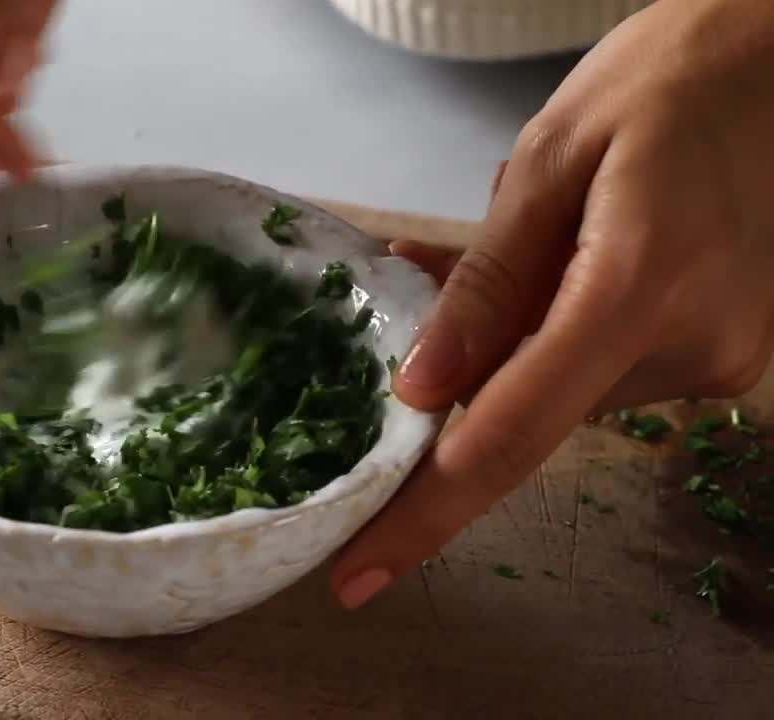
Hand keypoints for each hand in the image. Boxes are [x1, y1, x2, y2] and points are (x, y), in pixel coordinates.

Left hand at [331, 0, 773, 607]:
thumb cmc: (669, 82)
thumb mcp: (550, 161)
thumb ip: (487, 283)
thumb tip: (418, 393)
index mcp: (637, 291)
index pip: (508, 438)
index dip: (424, 515)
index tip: (354, 575)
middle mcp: (690, 349)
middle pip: (527, 416)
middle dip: (443, 387)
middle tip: (381, 304)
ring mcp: (718, 358)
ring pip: (559, 388)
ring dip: (494, 346)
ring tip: (438, 262)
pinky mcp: (723, 350)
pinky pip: (599, 364)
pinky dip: (546, 332)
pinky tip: (522, 267)